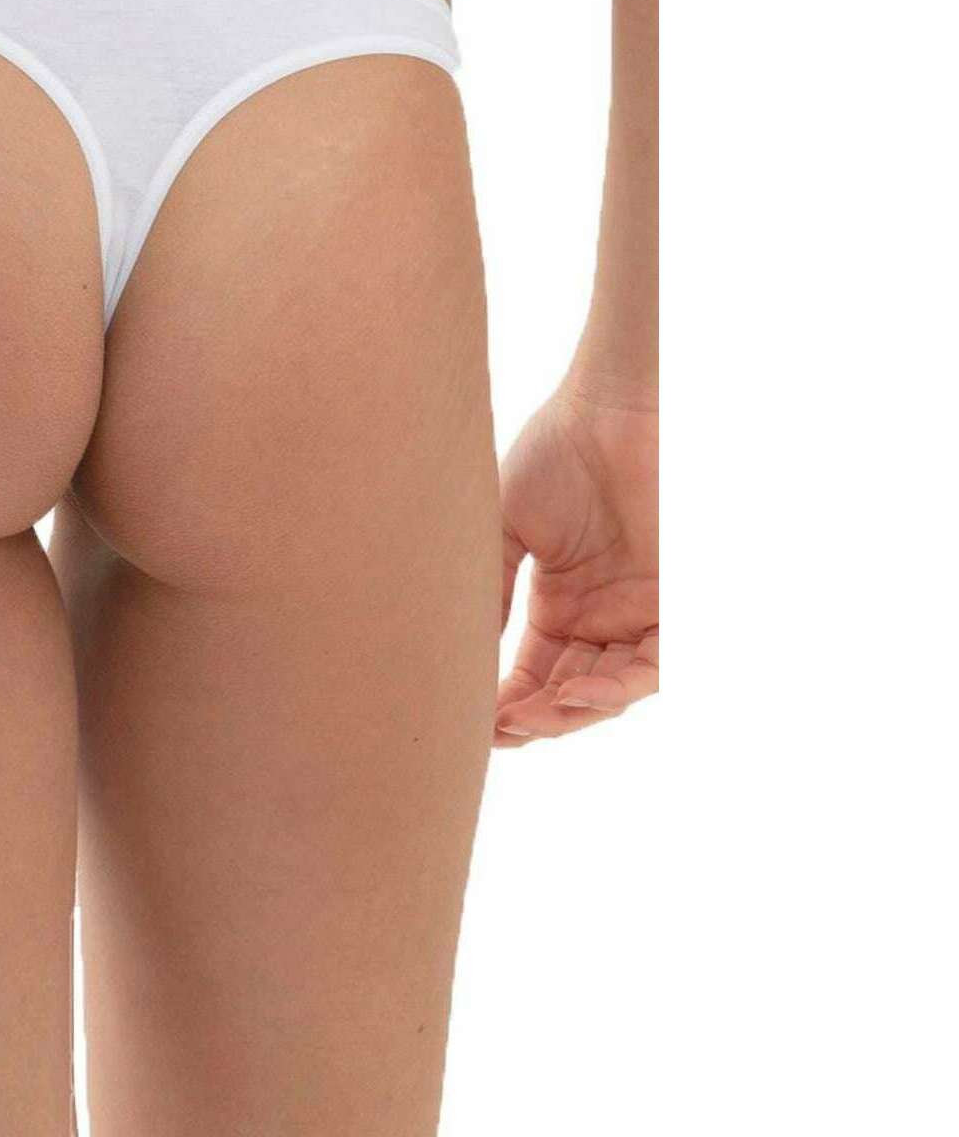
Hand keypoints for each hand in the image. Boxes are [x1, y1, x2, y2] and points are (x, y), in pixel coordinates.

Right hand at [495, 381, 656, 745]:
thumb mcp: (505, 529)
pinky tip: (578, 692)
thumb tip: (462, 654)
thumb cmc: (555, 453)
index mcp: (560, 603)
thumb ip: (489, 592)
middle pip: (569, 690)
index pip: (532, 673)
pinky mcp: (674, 600)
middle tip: (500, 729)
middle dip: (536, 718)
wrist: (609, 407)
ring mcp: (639, 611)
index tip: (475, 723)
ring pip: (610, 687)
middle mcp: (602, 616)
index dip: (506, 704)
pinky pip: (654, 664)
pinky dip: (617, 686)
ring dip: (573, 711)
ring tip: (535, 717)